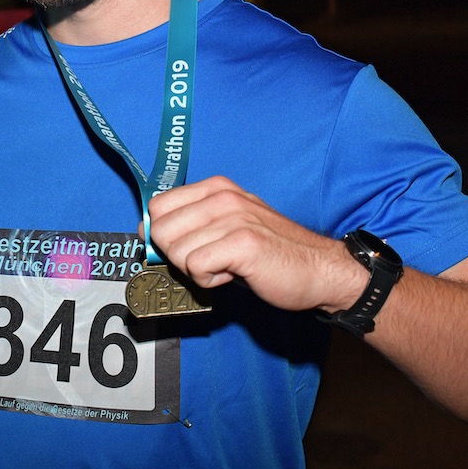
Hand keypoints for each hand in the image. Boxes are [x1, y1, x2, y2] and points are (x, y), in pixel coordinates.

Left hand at [147, 176, 363, 313]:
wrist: (320, 270)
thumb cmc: (271, 253)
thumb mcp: (227, 227)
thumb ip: (191, 224)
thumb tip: (147, 231)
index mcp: (216, 188)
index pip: (158, 206)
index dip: (161, 234)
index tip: (184, 249)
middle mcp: (222, 196)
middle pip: (160, 230)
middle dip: (178, 256)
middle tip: (211, 261)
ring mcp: (233, 217)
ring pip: (176, 251)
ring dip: (197, 270)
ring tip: (228, 266)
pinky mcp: (242, 243)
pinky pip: (195, 267)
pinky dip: (209, 281)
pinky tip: (233, 275)